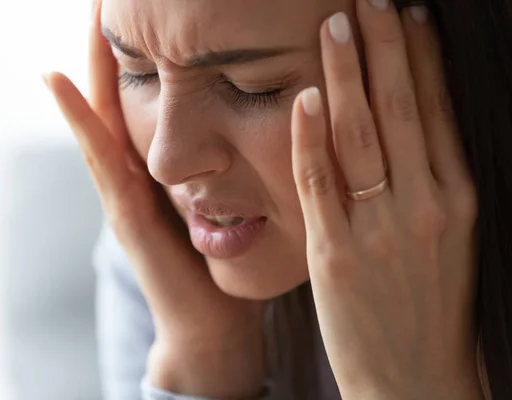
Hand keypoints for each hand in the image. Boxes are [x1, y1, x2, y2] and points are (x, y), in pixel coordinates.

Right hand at [43, 0, 264, 397]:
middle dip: (111, 50)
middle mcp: (140, 174)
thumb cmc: (230, 263)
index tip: (142, 9)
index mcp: (166, 168)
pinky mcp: (127, 216)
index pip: (151, 99)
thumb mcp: (233, 199)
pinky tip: (62, 83)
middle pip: (121, 100)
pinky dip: (81, 122)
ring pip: (103, 120)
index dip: (144, 55)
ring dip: (89, 70)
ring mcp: (126, 194)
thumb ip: (239, 163)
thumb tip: (279, 114)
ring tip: (84, 19)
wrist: (213, 324)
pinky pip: (101, 161)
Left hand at [291, 2, 481, 398]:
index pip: (435, 111)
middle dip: (384, 45)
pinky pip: (321, 182)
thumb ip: (432, 184)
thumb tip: (413, 127)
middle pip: (401, 108)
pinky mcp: (336, 254)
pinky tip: (308, 96)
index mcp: (458, 197)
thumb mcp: (449, 239)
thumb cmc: (430, 308)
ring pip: (362, 134)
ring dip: (348, 73)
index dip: (421, 58)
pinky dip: (313, 136)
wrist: (416, 379)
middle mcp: (426, 205)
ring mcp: (380, 229)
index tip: (409, 15)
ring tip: (337, 23)